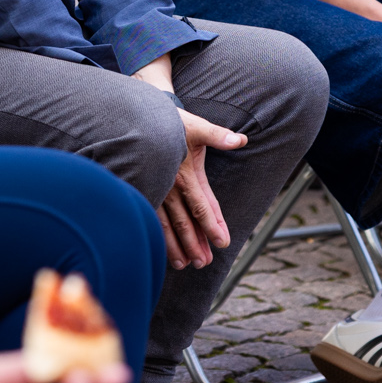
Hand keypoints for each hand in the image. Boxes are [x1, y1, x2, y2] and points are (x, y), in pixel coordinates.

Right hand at [159, 110, 246, 269]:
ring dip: (177, 246)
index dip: (214, 225)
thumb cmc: (172, 123)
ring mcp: (157, 190)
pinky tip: (161, 248)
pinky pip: (152, 217)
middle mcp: (171, 186)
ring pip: (167, 224)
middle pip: (186, 221)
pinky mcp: (145, 190)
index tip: (223, 242)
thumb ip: (218, 135)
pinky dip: (158, 235)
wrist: (140, 118)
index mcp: (187, 174)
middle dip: (196, 244)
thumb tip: (241, 140)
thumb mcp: (197, 126)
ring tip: (185, 264)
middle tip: (204, 263)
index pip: (203, 205)